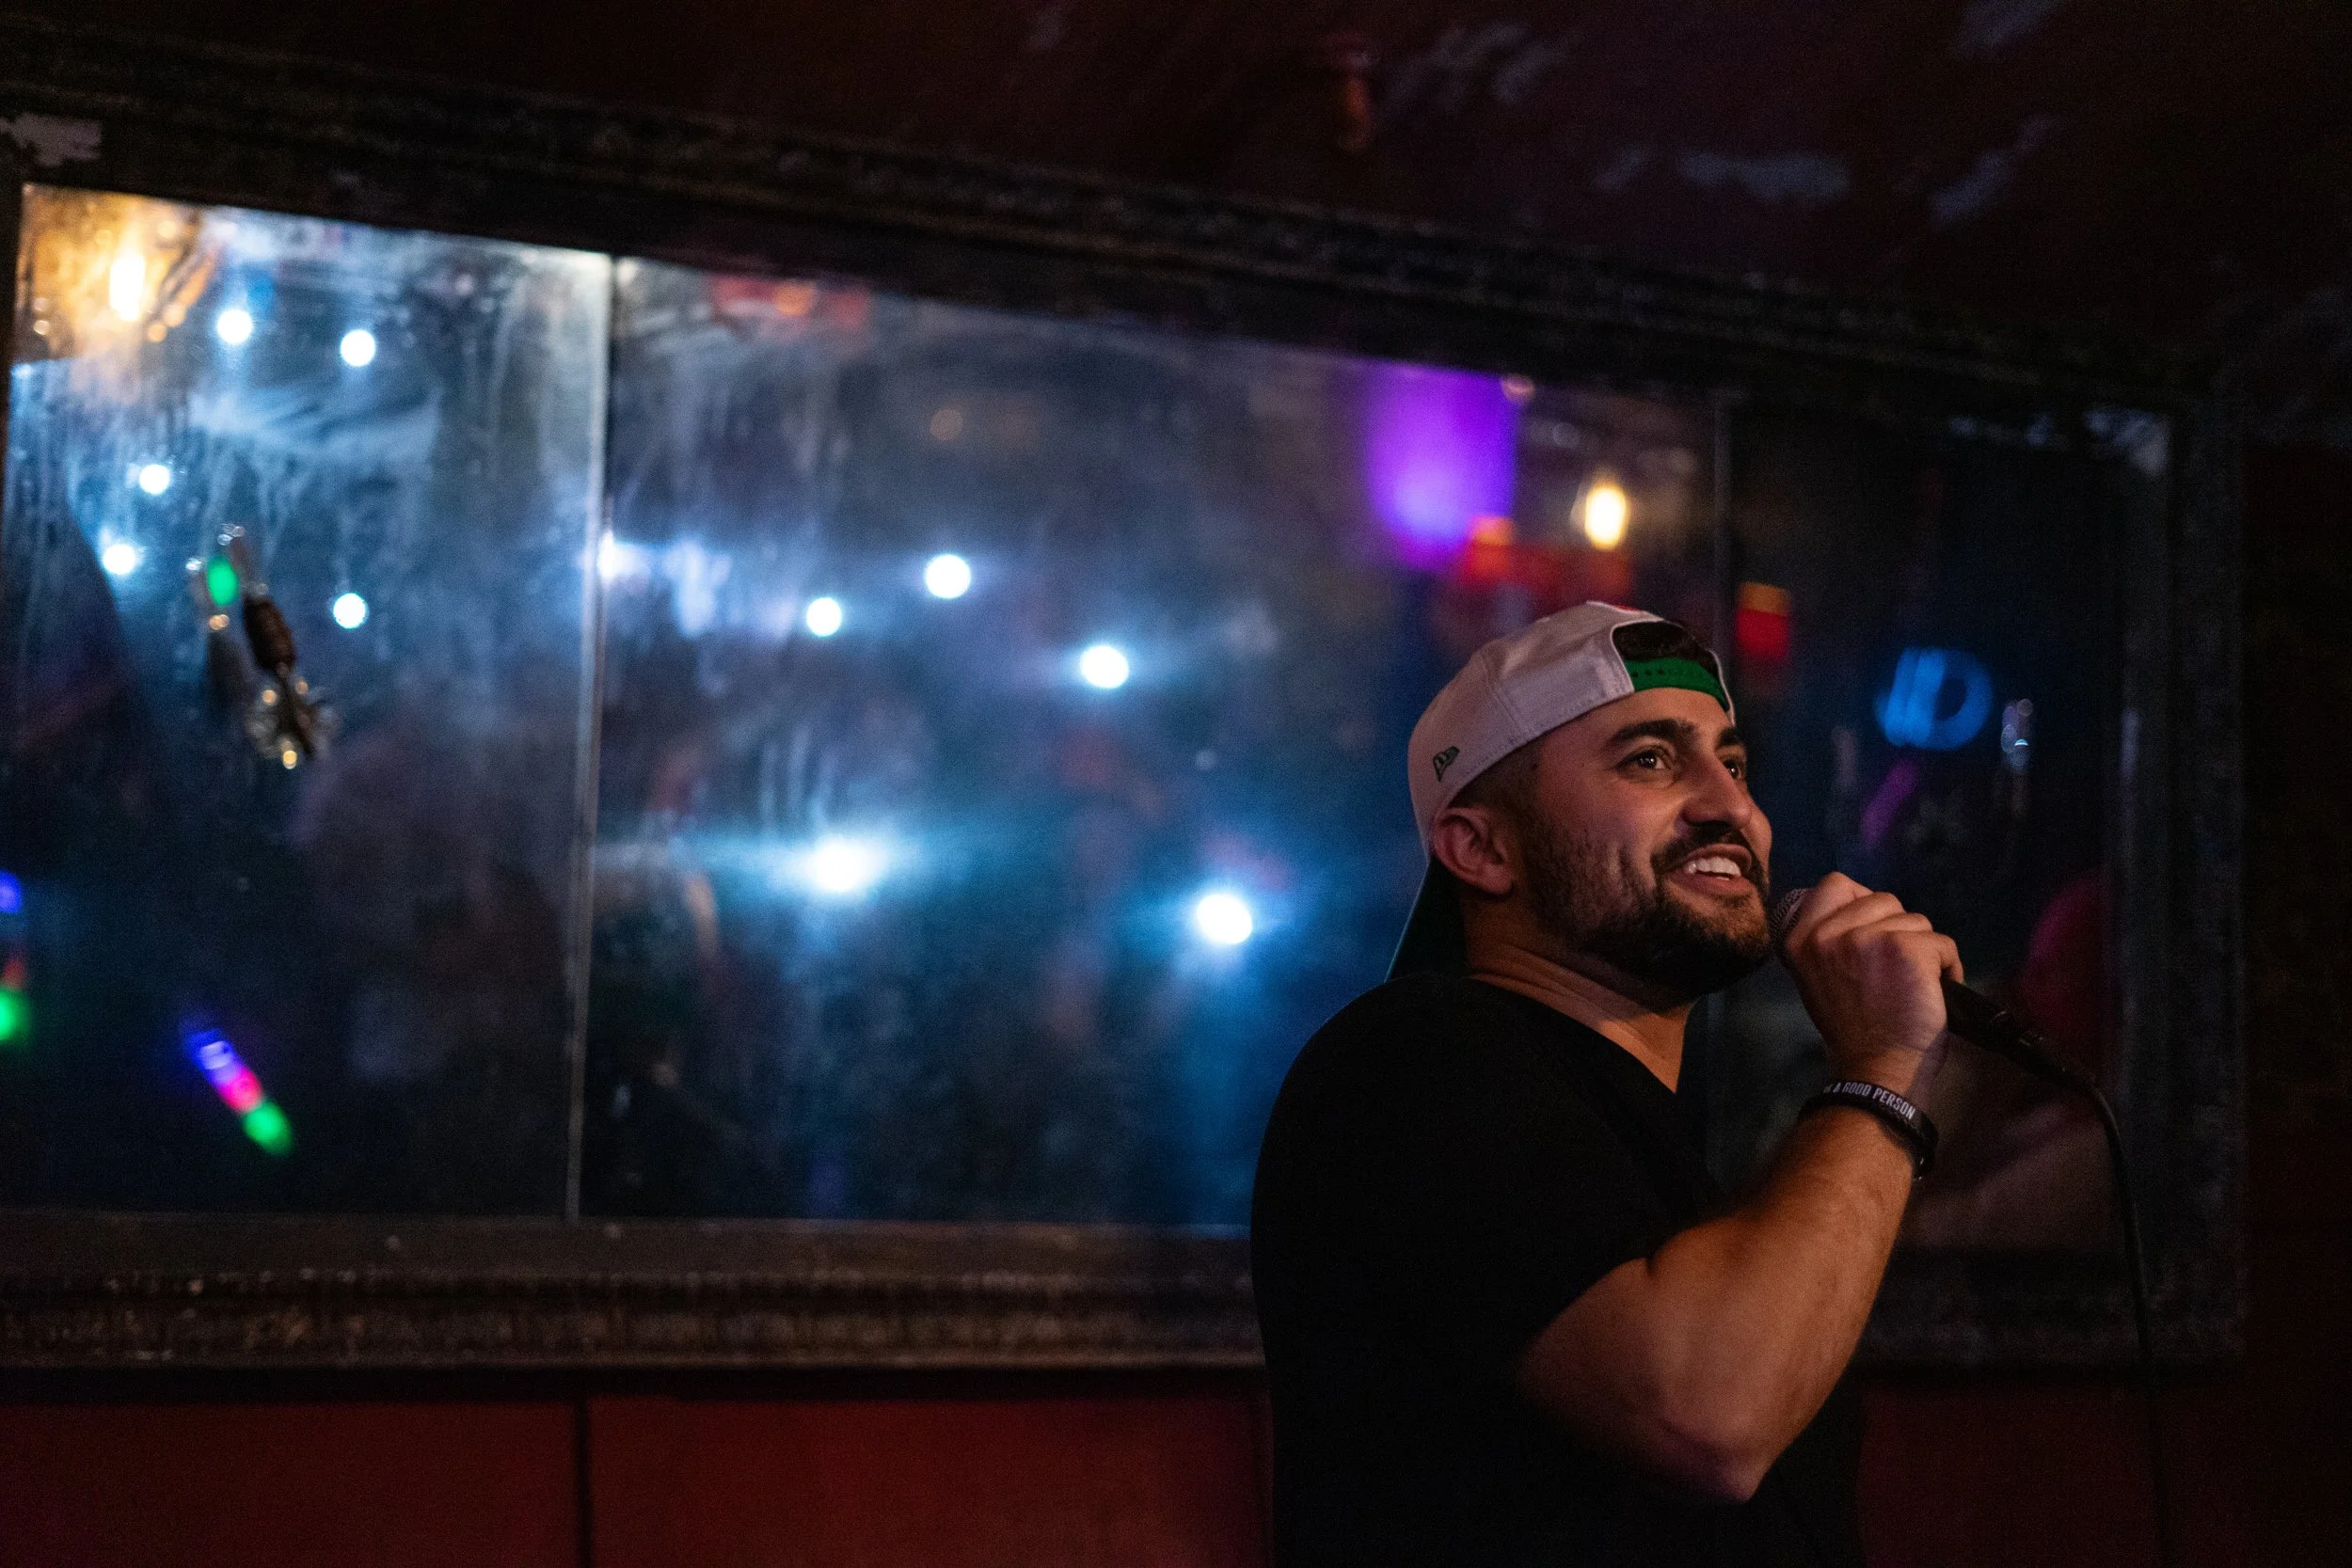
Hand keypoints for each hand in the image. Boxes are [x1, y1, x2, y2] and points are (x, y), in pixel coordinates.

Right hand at [1780, 873, 1958, 1098]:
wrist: (1875, 1070)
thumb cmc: (1853, 1029)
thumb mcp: (1818, 977)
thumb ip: (1828, 940)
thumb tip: (1861, 909)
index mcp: (1800, 938)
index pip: (1836, 884)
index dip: (1862, 900)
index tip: (1872, 931)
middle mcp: (1828, 932)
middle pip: (1883, 899)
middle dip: (1897, 929)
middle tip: (1895, 969)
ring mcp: (1867, 938)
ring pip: (1915, 920)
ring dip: (1923, 950)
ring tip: (1913, 984)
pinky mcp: (1907, 949)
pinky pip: (1942, 942)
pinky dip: (1948, 967)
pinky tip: (1935, 991)